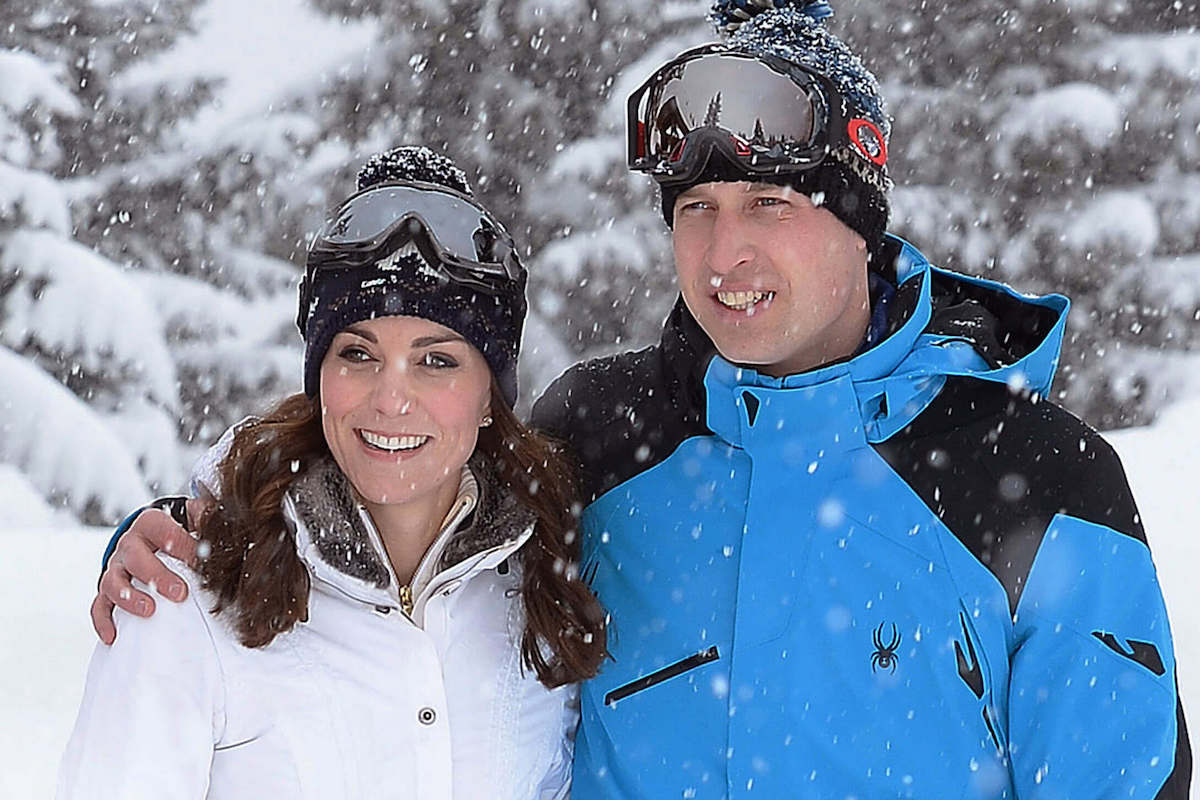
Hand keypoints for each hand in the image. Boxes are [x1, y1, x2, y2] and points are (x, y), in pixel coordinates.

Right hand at [91, 499, 208, 644]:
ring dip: (128, 598)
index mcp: (151, 524)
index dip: (181, 545)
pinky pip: (100, 606)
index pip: (162, 530)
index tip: (199, 562)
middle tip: (179, 593)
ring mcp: (116, 568)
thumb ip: (206, 519)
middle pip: (134, 558)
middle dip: (156, 576)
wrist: (154, 538)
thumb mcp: (193, 520)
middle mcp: (129, 544)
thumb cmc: (180, 532)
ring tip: (149, 611)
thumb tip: (223, 522)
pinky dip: (104, 621)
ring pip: (112, 582)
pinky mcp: (108, 591)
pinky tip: (113, 636)